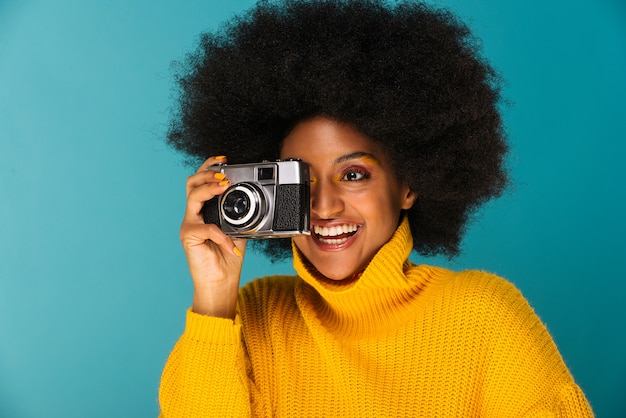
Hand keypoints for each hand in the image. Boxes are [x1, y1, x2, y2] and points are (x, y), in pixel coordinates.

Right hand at [180, 156, 245, 318]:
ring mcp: (189, 224)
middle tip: (224, 176)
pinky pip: (206, 228)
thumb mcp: (240, 231)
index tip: (224, 160)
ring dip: (208, 189)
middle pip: (191, 182)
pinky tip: (232, 246)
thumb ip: (241, 215)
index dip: (209, 167)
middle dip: (207, 173)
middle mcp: (194, 214)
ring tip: (223, 187)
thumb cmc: (229, 258)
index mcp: (206, 210)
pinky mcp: (188, 237)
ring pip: (192, 196)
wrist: (221, 283)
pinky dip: (222, 235)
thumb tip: (254, 200)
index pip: (202, 182)